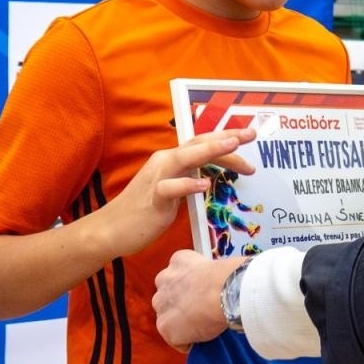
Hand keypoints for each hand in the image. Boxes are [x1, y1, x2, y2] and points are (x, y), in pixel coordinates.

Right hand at [98, 128, 256, 257]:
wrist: (112, 229)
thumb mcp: (172, 191)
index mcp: (171, 160)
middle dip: (226, 138)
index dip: (225, 139)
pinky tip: (205, 186)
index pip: (202, 144)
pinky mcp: (153, 198)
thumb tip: (208, 178)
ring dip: (210, 150)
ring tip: (234, 146)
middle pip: (198, 144)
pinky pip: (170, 188)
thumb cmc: (144, 211)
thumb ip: (188, 180)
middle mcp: (164, 163)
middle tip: (251, 134)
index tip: (248, 137)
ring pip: (185, 158)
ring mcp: (157, 179)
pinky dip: (187, 185)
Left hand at [154, 250, 241, 349]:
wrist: (225, 292)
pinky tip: (204, 336)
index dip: (191, 288)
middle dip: (180, 305)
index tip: (203, 295)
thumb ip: (209, 274)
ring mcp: (162, 304)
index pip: (179, 275)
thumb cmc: (230, 278)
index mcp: (179, 260)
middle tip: (202, 312)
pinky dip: (188, 342)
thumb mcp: (217, 266)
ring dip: (182, 324)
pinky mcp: (165, 326)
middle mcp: (164, 279)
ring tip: (203, 326)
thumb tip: (222, 285)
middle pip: (167, 296)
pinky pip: (176, 340)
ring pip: (168, 318)